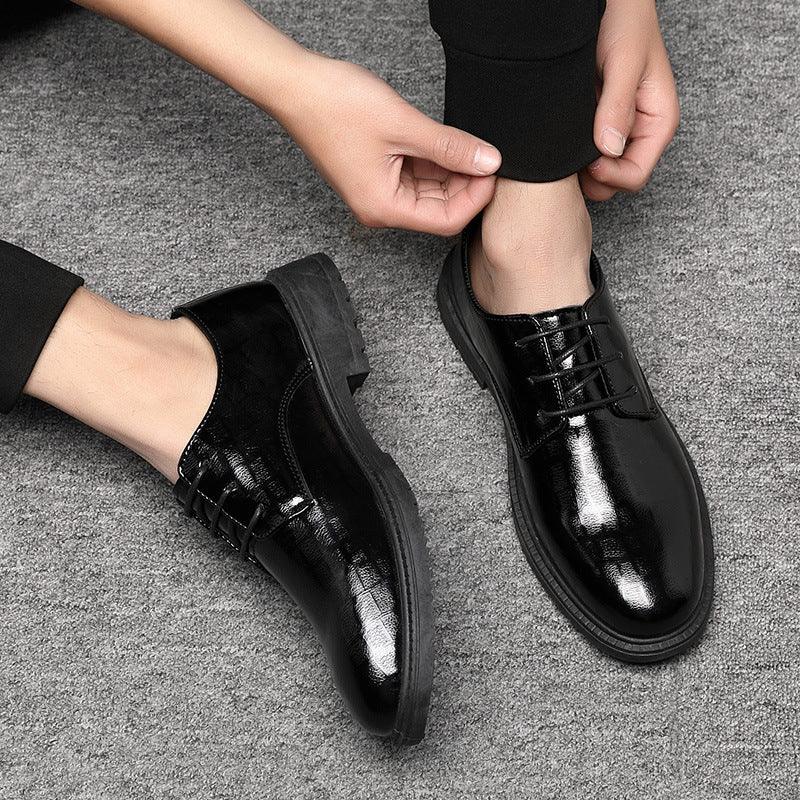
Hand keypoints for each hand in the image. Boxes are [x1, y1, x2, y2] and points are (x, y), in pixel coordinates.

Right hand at [280, 54, 501, 235]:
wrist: (296, 86)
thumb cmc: (336, 106)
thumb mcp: (405, 126)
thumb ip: (450, 147)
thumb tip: (489, 161)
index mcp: (384, 207)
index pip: (445, 221)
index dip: (475, 199)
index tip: (493, 172)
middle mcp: (380, 207)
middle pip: (438, 209)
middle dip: (466, 185)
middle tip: (488, 156)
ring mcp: (377, 191)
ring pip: (429, 192)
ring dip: (452, 172)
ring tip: (469, 145)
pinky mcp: (376, 173)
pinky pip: (414, 176)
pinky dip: (434, 162)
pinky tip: (448, 143)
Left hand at [580, 0, 679, 200]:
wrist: (606, 1)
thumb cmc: (625, 20)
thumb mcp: (624, 60)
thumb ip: (617, 105)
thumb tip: (609, 149)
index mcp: (658, 122)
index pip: (636, 175)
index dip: (610, 176)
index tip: (587, 162)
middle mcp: (639, 132)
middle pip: (616, 181)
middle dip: (593, 177)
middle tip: (570, 156)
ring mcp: (617, 131)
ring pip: (598, 171)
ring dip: (579, 166)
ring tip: (564, 142)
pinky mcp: (596, 124)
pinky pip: (584, 152)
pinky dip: (571, 152)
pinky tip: (560, 136)